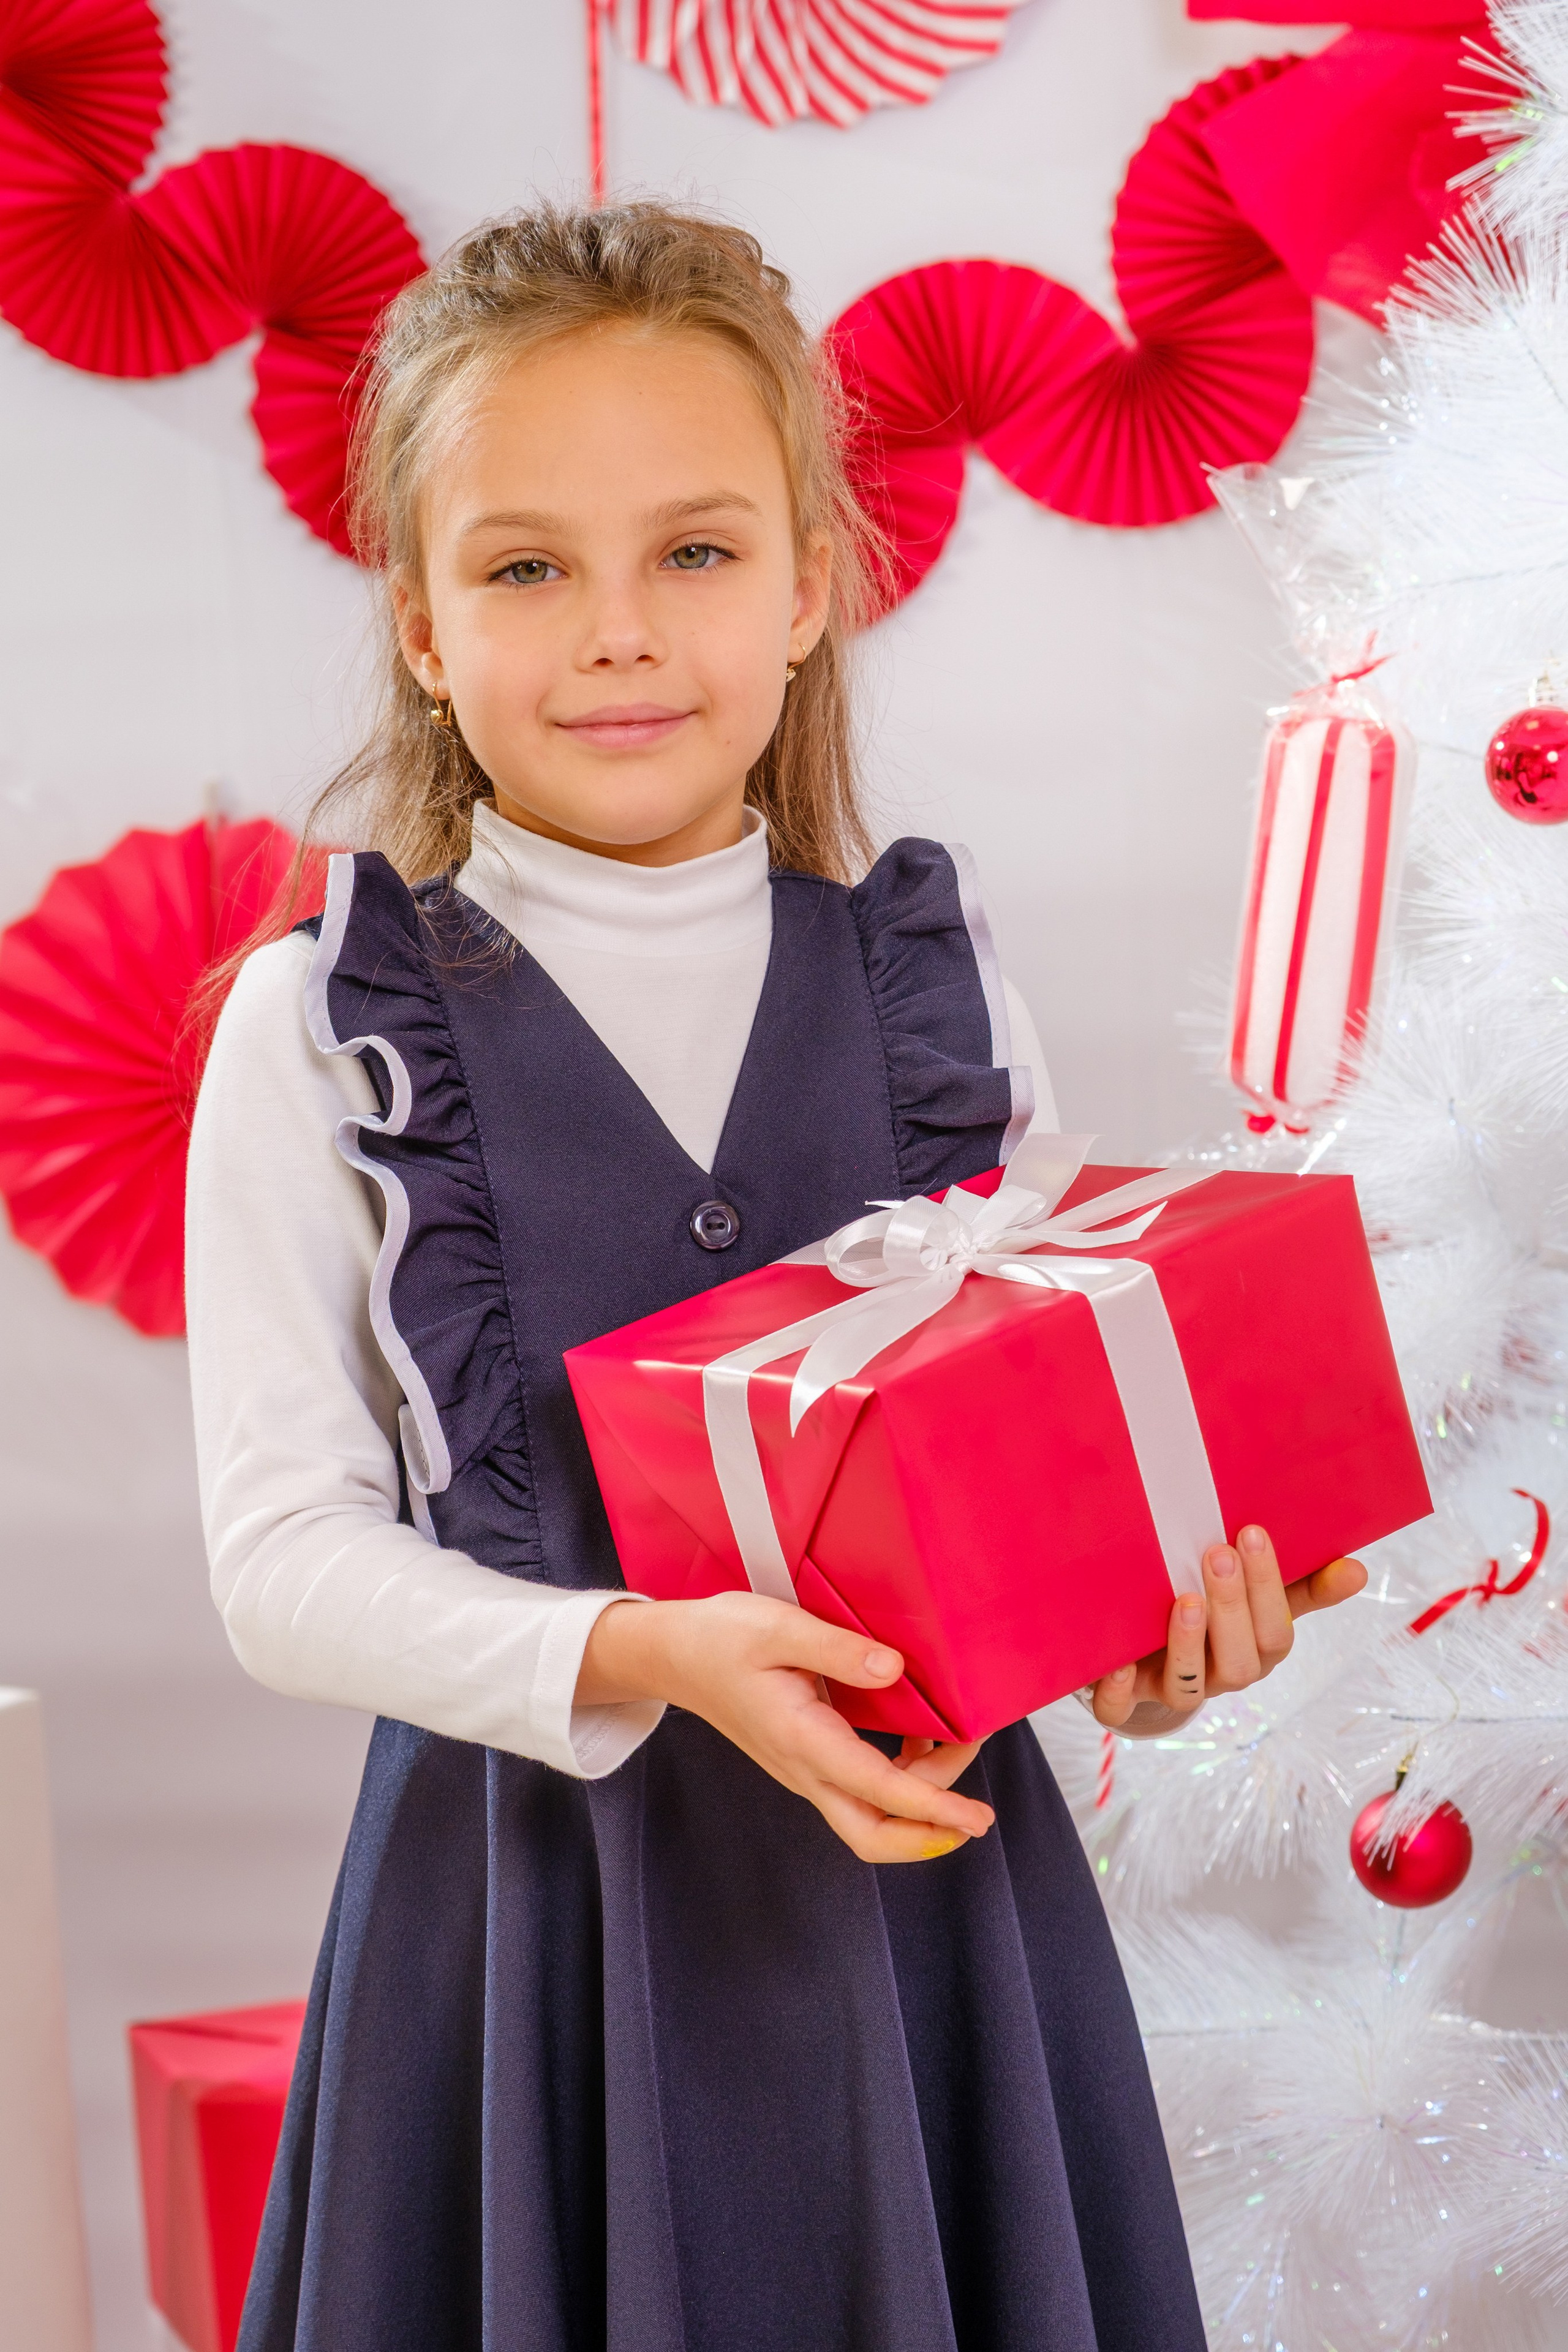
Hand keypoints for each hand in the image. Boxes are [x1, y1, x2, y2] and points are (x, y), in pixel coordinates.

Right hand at [576, 1590, 994, 1863]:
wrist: (673, 1655)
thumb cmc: (721, 1637)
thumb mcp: (777, 1627)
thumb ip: (838, 1649)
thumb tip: (894, 1670)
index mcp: (801, 1739)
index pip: (879, 1789)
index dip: (933, 1807)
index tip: (977, 1818)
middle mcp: (805, 1769)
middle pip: (872, 1834)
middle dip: (929, 1831)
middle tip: (975, 1808)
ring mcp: (805, 1771)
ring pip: (868, 1817)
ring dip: (919, 1802)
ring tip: (956, 1748)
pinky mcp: (806, 1762)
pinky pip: (859, 1793)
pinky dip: (899, 1783)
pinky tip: (918, 1741)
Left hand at [1089, 1524, 1366, 1736]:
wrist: (1151, 1668)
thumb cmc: (1216, 1623)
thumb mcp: (1261, 1604)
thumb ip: (1303, 1588)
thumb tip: (1358, 1569)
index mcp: (1256, 1652)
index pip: (1275, 1631)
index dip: (1268, 1587)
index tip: (1252, 1532)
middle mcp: (1220, 1677)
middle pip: (1238, 1661)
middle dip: (1231, 1607)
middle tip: (1218, 1553)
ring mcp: (1172, 1690)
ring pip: (1189, 1686)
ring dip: (1187, 1645)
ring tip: (1184, 1601)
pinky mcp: (1126, 1701)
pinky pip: (1121, 1708)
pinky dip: (1118, 1689)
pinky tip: (1117, 1663)